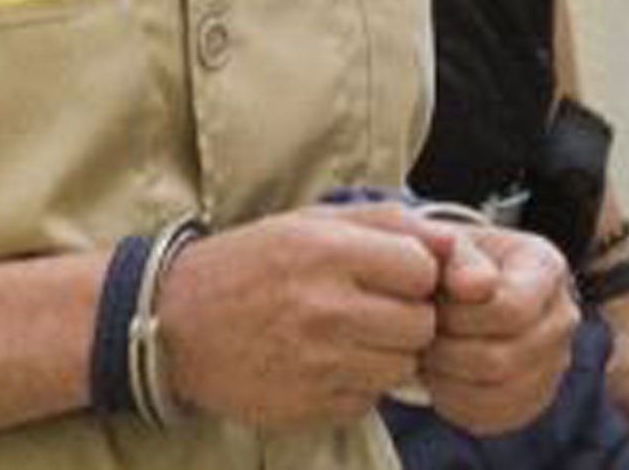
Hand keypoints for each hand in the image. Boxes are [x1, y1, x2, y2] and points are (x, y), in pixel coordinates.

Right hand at [158, 201, 444, 430]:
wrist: (174, 324)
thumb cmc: (248, 264)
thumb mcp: (307, 223)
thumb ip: (385, 223)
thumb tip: (454, 242)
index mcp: (325, 251)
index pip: (423, 269)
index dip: (412, 272)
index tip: (387, 273)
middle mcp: (326, 307)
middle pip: (422, 324)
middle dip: (405, 316)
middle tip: (367, 307)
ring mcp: (320, 362)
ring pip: (402, 367)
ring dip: (384, 353)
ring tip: (343, 335)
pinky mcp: (312, 405)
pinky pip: (370, 399)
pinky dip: (356, 384)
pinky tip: (323, 363)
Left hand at [417, 225, 575, 435]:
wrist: (450, 281)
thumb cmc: (446, 257)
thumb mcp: (445, 240)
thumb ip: (458, 254)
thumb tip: (475, 285)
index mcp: (546, 266)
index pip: (511, 309)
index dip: (460, 313)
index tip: (429, 299)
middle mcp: (561, 317)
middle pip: (503, 357)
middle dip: (448, 347)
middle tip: (419, 331)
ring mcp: (552, 363)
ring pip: (498, 392)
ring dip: (448, 376)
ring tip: (426, 350)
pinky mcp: (532, 398)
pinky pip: (493, 417)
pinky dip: (454, 400)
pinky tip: (437, 374)